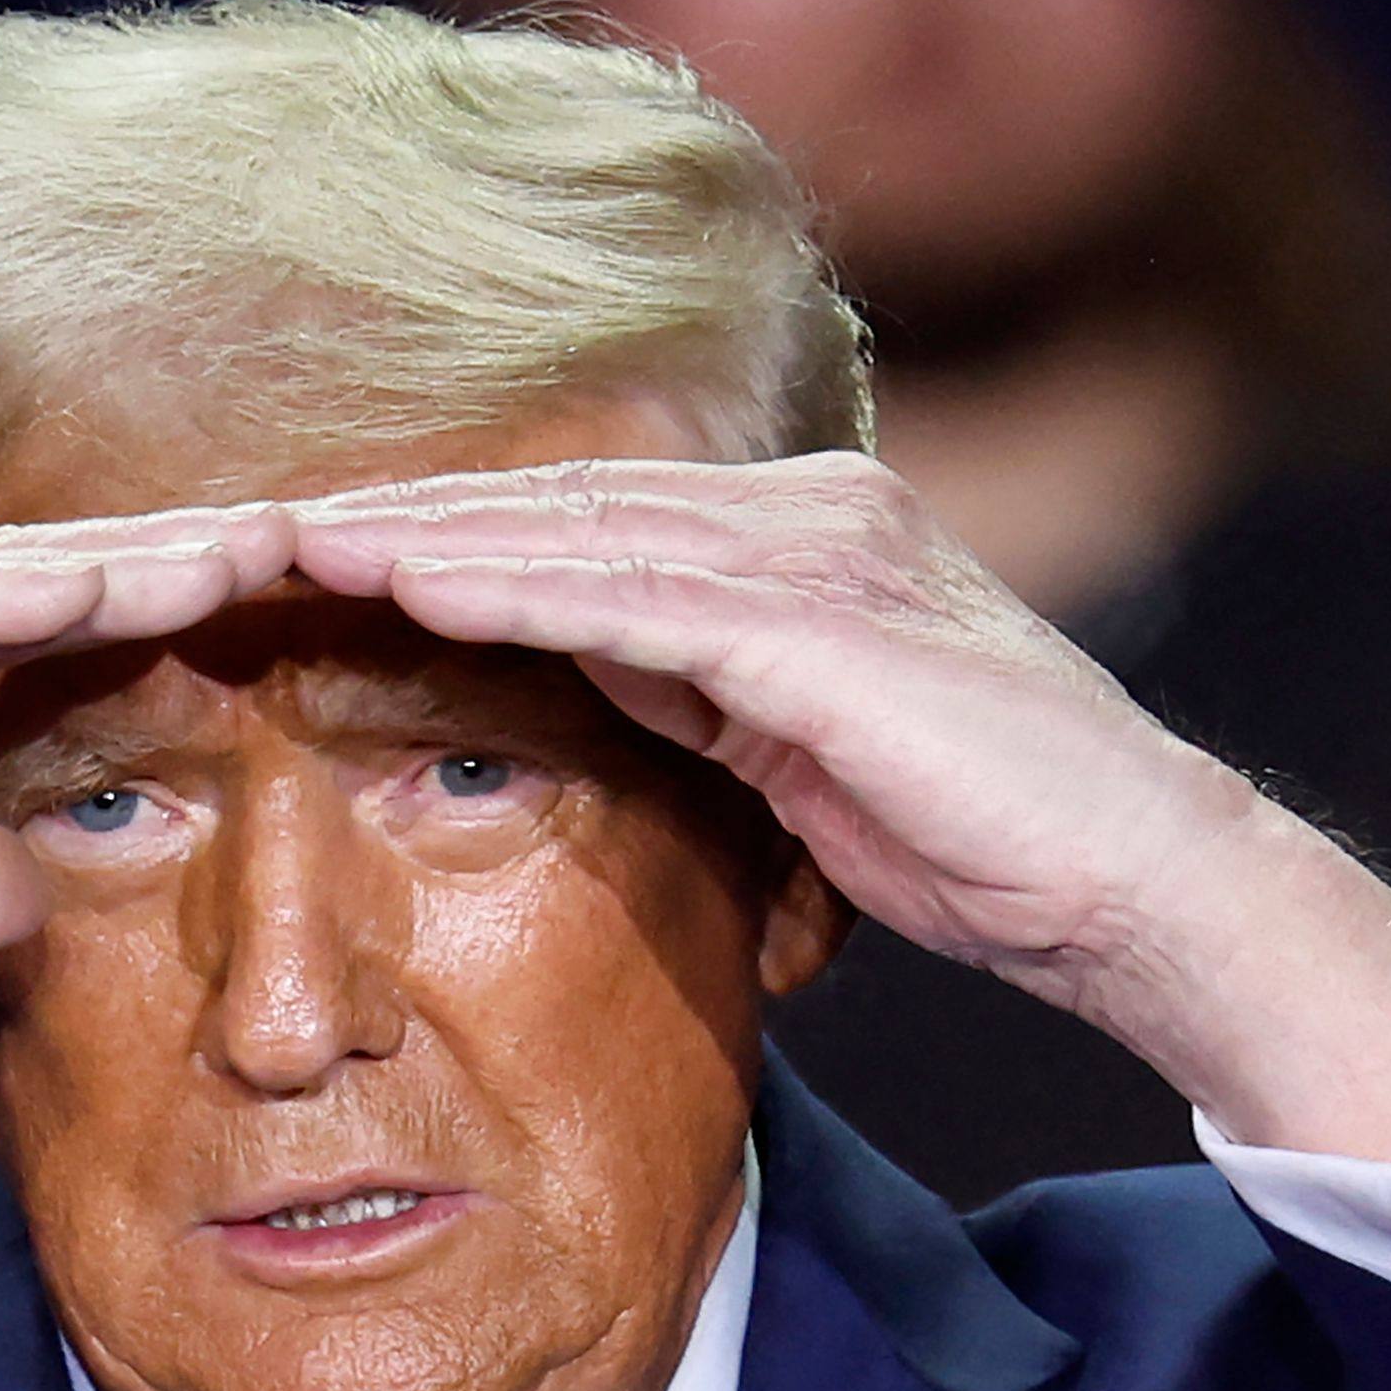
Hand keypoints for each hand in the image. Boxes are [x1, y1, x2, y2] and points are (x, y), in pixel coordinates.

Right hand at [0, 499, 297, 1106]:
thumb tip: (39, 876)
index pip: (18, 607)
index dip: (158, 600)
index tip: (298, 601)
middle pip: (17, 561)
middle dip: (175, 552)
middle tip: (338, 531)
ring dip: (121, 559)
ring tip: (270, 548)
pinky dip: (0, 601)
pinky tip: (116, 591)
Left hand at [284, 453, 1390, 1168]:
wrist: (1139, 886)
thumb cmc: (982, 837)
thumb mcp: (796, 750)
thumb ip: (696, 686)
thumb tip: (579, 659)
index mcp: (799, 538)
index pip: (583, 522)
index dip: (442, 531)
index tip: (311, 549)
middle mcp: (808, 517)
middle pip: (560, 504)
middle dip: (402, 511)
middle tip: (251, 520)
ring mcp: (824, 560)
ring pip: (579, 532)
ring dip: (424, 534)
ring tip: (284, 537)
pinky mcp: (829, 633)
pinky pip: (637, 598)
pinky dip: (513, 587)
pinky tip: (406, 584)